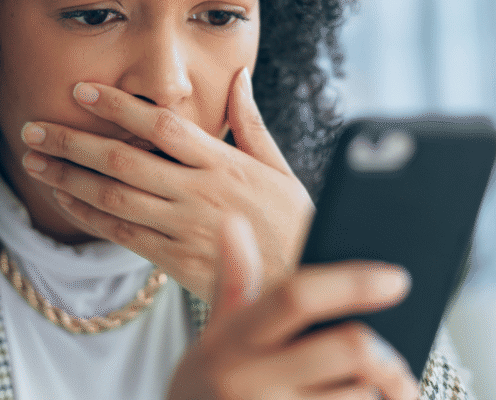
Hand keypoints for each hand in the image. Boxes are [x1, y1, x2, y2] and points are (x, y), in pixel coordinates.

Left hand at [20, 67, 312, 300]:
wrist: (300, 286)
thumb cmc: (292, 222)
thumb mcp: (280, 168)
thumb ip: (252, 123)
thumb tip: (239, 77)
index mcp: (224, 163)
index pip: (161, 125)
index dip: (117, 106)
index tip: (81, 90)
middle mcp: (198, 192)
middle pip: (123, 160)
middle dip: (73, 141)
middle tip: (33, 127)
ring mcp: (183, 228)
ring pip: (113, 197)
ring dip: (67, 176)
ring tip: (33, 159)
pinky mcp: (173, 260)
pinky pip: (120, 234)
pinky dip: (86, 215)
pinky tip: (62, 197)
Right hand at [167, 216, 419, 399]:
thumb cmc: (208, 384)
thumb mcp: (215, 334)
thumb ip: (234, 278)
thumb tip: (233, 221)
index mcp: (236, 339)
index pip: (296, 297)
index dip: (350, 283)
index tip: (394, 278)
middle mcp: (253, 378)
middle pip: (347, 347)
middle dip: (384, 349)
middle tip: (392, 352)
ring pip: (360, 394)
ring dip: (380, 391)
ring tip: (376, 389)